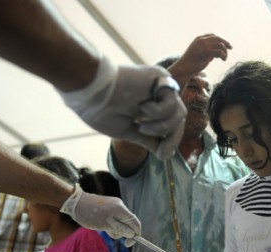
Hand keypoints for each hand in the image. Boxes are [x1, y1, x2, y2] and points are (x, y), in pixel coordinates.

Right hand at [59, 56, 186, 159]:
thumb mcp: (127, 131)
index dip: (170, 141)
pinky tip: (142, 108)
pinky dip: (158, 112)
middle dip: (172, 139)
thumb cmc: (101, 111)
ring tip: (140, 124)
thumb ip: (147, 139)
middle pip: (178, 119)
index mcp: (147, 108)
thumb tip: (163, 152)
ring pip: (179, 113)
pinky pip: (172, 103)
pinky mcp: (161, 77)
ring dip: (161, 126)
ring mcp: (159, 86)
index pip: (170, 125)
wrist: (91, 93)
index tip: (162, 155)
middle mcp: (156, 96)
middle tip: (160, 152)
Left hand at [60, 185, 140, 245]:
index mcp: (121, 209)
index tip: (127, 244)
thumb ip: (121, 229)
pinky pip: (114, 218)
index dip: (135, 235)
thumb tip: (132, 234)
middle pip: (128, 223)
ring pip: (120, 222)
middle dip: (121, 231)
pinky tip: (100, 224)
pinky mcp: (108, 207)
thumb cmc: (90, 214)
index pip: (135, 223)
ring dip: (114, 228)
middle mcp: (120, 206)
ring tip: (102, 227)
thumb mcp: (106, 225)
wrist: (75, 203)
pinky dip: (110, 224)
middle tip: (108, 232)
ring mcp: (114, 206)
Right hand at [170, 34, 231, 81]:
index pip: (213, 35)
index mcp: (199, 39)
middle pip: (218, 38)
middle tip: (231, 48)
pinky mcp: (206, 52)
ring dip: (225, 51)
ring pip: (220, 45)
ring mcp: (203, 46)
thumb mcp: (199, 53)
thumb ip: (207, 51)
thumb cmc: (191, 63)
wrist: (184, 68)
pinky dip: (223, 55)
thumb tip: (216, 53)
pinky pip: (219, 52)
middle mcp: (202, 40)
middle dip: (226, 43)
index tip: (227, 44)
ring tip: (225, 58)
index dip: (221, 39)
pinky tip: (223, 59)